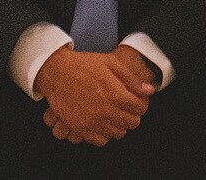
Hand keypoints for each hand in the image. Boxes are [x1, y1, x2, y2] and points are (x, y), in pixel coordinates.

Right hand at [35, 45, 152, 145]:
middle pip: (132, 123)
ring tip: (115, 114)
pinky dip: (105, 134)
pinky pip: (101, 141)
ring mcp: (93, 122)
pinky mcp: (81, 129)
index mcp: (115, 94)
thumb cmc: (84, 65)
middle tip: (126, 107)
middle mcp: (106, 111)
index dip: (141, 104)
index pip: (140, 109)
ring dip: (120, 125)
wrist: (56, 72)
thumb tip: (149, 91)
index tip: (136, 100)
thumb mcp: (111, 63)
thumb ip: (132, 79)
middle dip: (133, 114)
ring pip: (118, 134)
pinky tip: (103, 122)